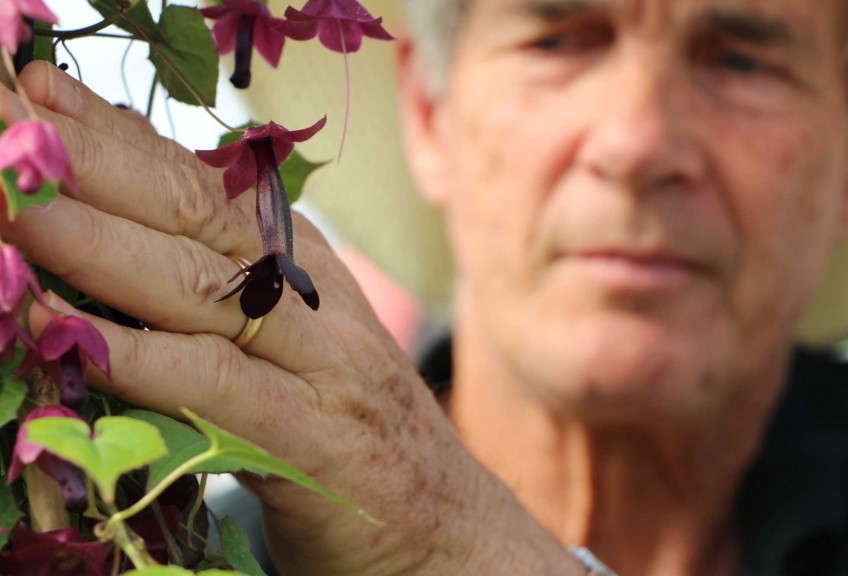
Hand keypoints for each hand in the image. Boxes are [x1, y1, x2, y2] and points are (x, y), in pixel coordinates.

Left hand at [0, 61, 584, 575]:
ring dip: (105, 248)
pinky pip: (219, 386)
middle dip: (100, 164)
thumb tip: (122, 232)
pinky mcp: (315, 439)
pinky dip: (144, 360)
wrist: (442, 520)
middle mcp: (312, 297)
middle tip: (15, 116)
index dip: (119, 136)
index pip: (202, 183)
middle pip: (198, 216)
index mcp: (303, 265)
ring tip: (22, 211)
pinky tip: (72, 339)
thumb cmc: (347, 426)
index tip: (41, 91)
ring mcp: (320, 363)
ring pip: (204, 289)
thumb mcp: (292, 339)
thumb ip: (224, 288)